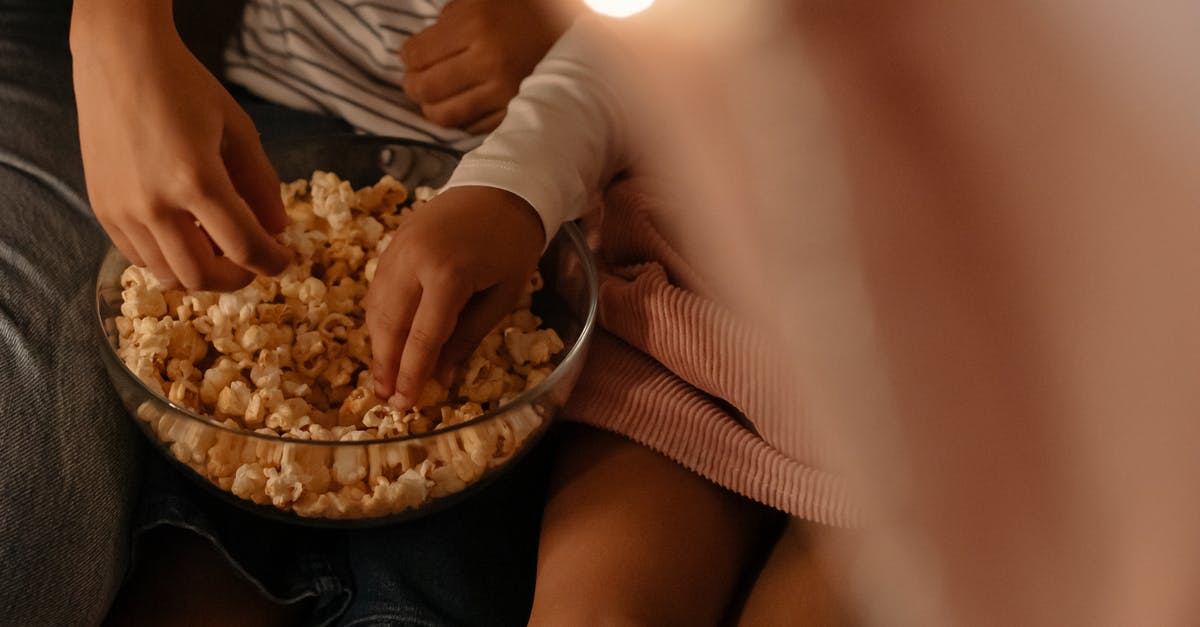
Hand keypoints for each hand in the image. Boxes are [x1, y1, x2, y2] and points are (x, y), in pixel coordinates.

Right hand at [71, 2, 290, 290]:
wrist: (120, 60)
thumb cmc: (185, 87)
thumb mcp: (238, 130)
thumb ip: (262, 185)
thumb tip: (278, 229)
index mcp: (197, 181)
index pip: (244, 247)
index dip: (273, 262)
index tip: (285, 260)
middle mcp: (155, 204)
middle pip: (203, 275)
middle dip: (238, 277)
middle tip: (253, 261)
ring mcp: (123, 211)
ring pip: (169, 275)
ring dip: (202, 272)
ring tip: (218, 246)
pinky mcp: (102, 209)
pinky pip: (139, 258)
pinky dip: (169, 260)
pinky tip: (186, 237)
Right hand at [365, 186, 544, 407]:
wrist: (501, 187)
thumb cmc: (512, 245)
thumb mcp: (502, 295)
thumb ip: (468, 337)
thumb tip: (442, 378)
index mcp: (448, 274)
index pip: (422, 337)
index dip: (411, 374)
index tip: (405, 405)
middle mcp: (413, 262)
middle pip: (390, 325)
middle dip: (386, 366)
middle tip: (386, 399)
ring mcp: (397, 250)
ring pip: (376, 308)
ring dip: (377, 345)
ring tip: (382, 377)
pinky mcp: (391, 244)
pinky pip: (377, 289)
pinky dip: (378, 319)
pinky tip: (384, 340)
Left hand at [401, 0, 568, 132]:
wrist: (578, 36)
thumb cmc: (527, 11)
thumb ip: (450, 19)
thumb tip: (417, 52)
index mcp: (476, 24)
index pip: (416, 55)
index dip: (407, 58)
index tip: (411, 57)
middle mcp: (489, 61)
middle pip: (425, 88)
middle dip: (413, 86)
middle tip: (416, 81)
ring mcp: (504, 91)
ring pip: (445, 115)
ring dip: (432, 108)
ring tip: (435, 98)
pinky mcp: (517, 111)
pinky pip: (473, 127)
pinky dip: (462, 120)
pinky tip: (463, 106)